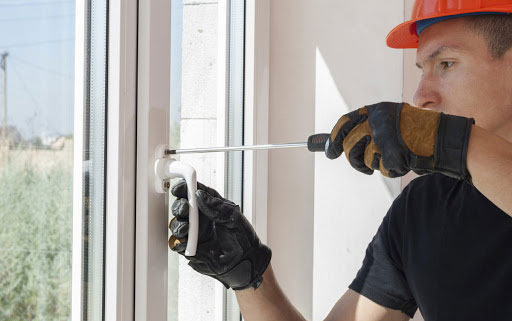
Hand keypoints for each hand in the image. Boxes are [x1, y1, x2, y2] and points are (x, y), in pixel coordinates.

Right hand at [169, 180, 271, 289]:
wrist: (246, 260)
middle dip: (179, 206)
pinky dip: (178, 242)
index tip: (180, 188)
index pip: (193, 193)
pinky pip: (178, 244)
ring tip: (186, 227)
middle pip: (181, 207)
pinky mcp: (191, 249)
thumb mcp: (233, 216)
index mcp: (209, 206)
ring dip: (178, 224)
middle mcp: (199, 218)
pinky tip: (185, 241)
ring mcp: (194, 233)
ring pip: (176, 224)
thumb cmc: (243, 237)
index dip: (184, 188)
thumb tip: (199, 195)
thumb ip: (215, 205)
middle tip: (185, 209)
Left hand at [325, 102, 473, 179]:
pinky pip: (382, 168)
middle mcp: (377, 120)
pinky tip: (406, 160)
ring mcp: (384, 136)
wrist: (446, 138)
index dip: (334, 138)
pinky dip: (393, 169)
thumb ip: (368, 130)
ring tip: (392, 158)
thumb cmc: (418, 133)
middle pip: (349, 144)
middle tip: (362, 166)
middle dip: (353, 159)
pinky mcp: (392, 152)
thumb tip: (335, 145)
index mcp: (376, 110)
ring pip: (363, 159)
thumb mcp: (391, 124)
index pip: (345, 122)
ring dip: (374, 165)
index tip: (329, 151)